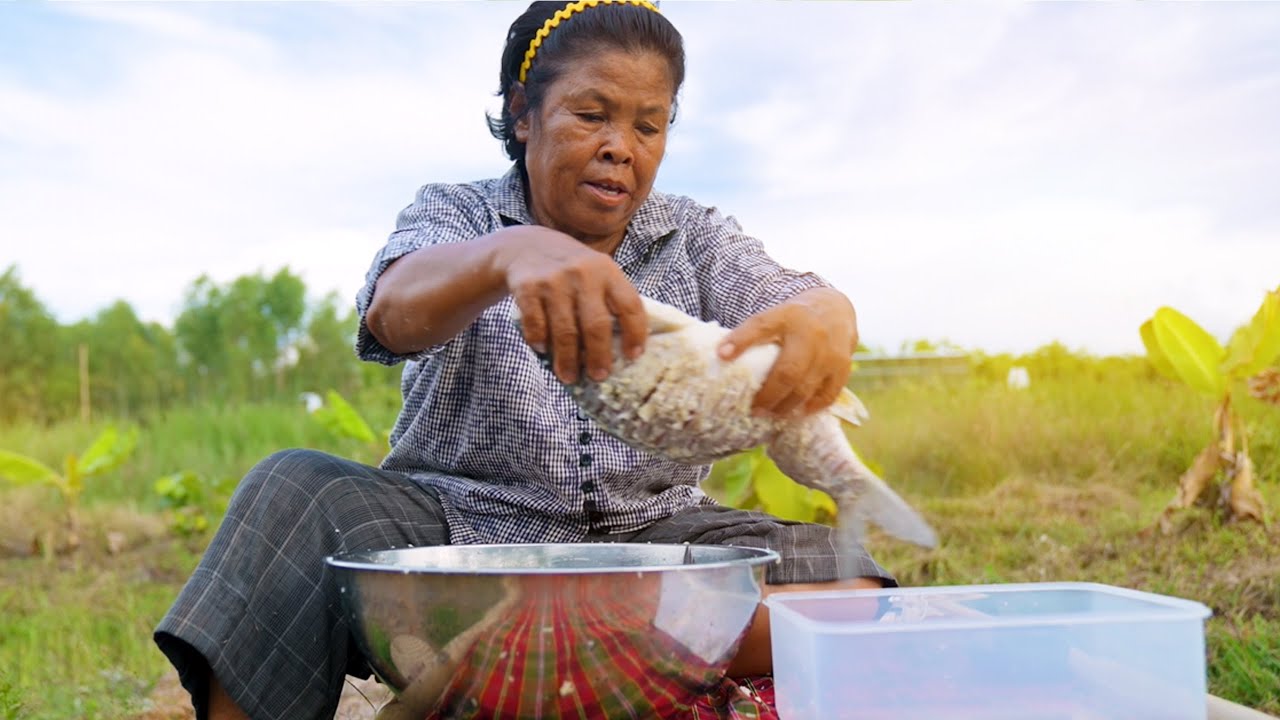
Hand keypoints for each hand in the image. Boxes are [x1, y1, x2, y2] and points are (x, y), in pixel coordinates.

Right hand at [495, 227, 646, 383]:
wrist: (526, 246)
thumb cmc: (571, 270)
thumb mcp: (596, 273)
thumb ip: (611, 301)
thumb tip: (624, 351)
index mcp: (608, 271)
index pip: (629, 305)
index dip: (635, 334)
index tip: (633, 356)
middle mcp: (583, 273)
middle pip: (596, 324)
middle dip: (599, 356)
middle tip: (599, 376)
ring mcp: (554, 280)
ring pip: (565, 331)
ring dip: (568, 360)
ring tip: (570, 376)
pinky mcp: (528, 287)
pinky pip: (536, 325)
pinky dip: (540, 342)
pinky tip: (543, 351)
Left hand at [717, 288, 857, 417]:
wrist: (833, 310)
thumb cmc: (793, 320)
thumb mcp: (773, 317)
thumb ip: (751, 334)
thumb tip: (720, 357)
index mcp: (787, 316)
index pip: (761, 325)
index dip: (740, 340)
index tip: (721, 355)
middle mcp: (811, 334)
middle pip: (788, 371)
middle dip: (768, 395)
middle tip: (753, 409)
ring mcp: (830, 352)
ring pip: (806, 389)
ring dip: (785, 407)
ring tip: (770, 414)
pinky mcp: (843, 368)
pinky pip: (827, 395)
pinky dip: (810, 408)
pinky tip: (796, 413)